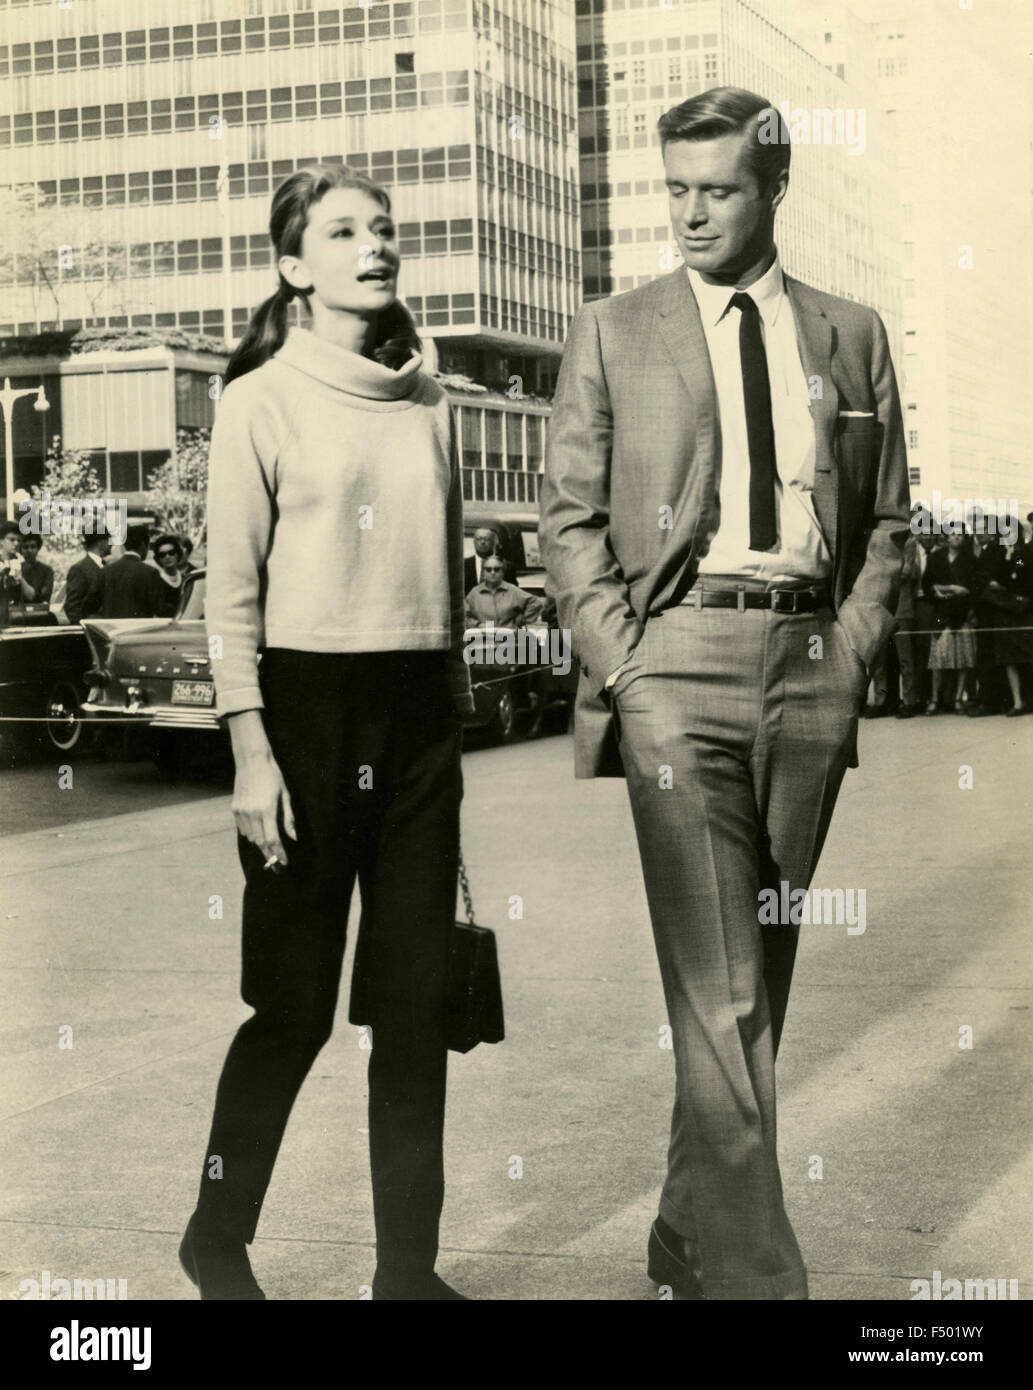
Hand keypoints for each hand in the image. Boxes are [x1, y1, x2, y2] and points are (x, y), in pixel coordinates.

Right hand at [231, 747, 296, 867]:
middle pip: (261, 843)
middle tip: (277, 865)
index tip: (284, 863)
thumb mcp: (285, 795)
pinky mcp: (235, 809)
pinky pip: (243, 830)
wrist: (251, 761)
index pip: (273, 839)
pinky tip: (259, 831)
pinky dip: (251, 834)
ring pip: (251, 838)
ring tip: (270, 848)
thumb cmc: (273, 776)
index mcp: (267, 810)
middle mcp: (252, 813)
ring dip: (261, 844)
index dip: (279, 854)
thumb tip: (293, 837)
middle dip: (270, 855)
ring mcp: (241, 812)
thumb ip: (288, 818)